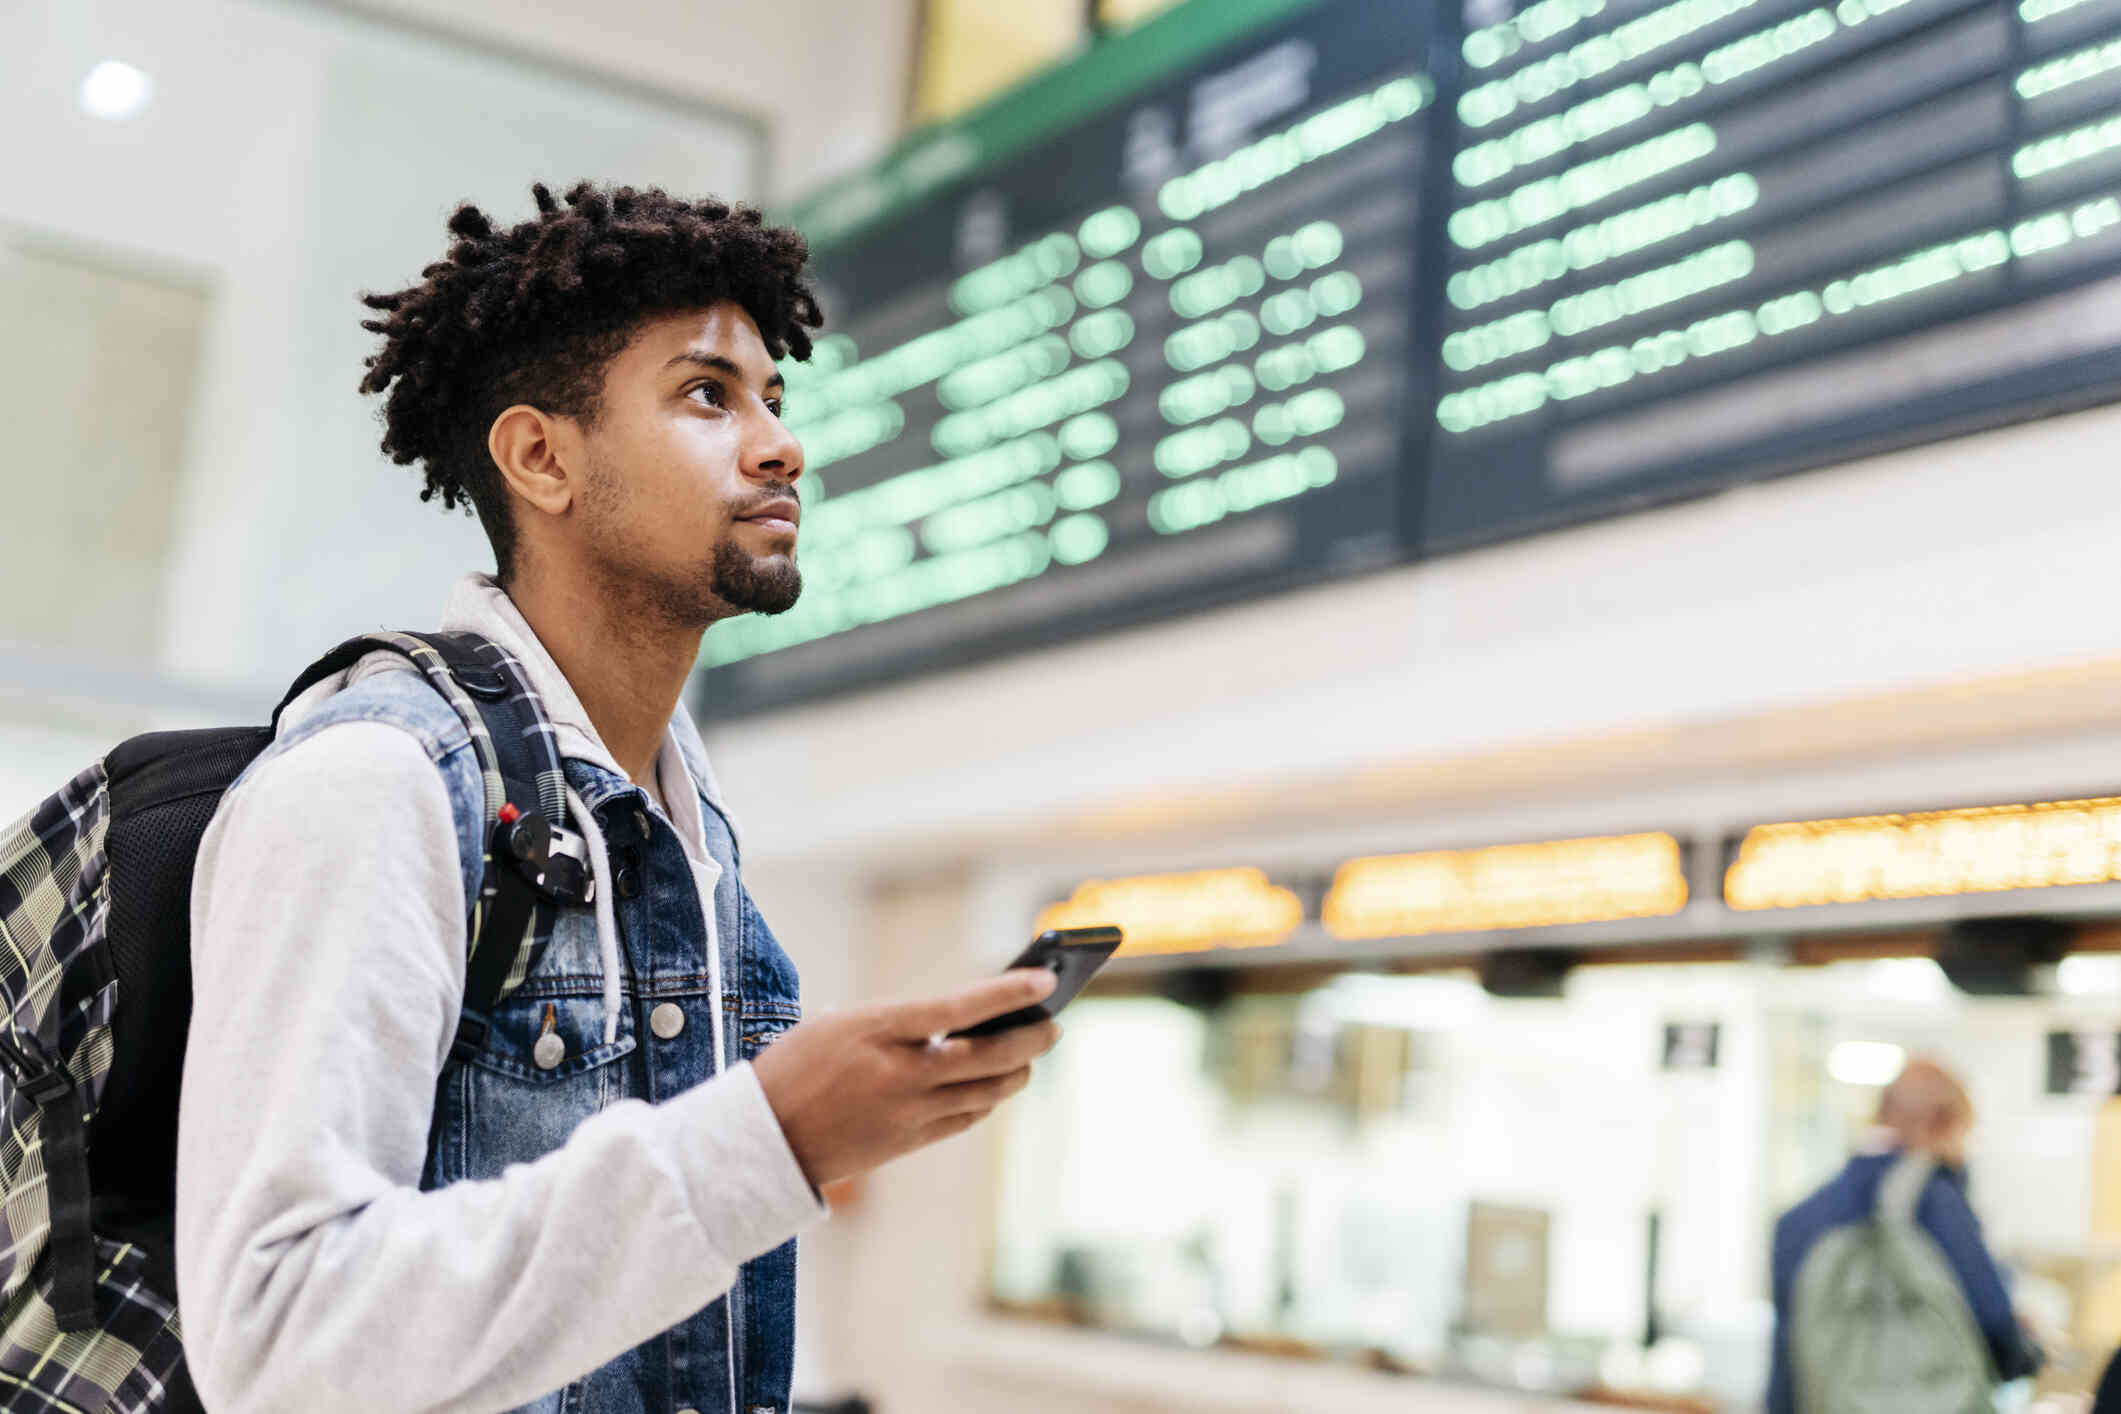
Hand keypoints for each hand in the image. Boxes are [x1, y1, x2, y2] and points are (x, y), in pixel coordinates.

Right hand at [751, 969, 1061, 1188]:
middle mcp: (900, 1074)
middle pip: (990, 1056)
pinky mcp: (908, 1144)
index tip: (1046, 979)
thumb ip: (901, 1022)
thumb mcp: (840, 1023)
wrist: (760, 1140)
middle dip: (1031, 1038)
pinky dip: (987, 1100)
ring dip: (1016, 1072)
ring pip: (987, 1092)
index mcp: (879, 1031)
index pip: (960, 1007)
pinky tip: (994, 1086)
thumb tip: (964, 1021)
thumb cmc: (795, 1067)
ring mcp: (907, 1114)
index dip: (1009, 992)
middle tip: (1053, 1024)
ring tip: (1030, 1055)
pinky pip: (966, 1119)